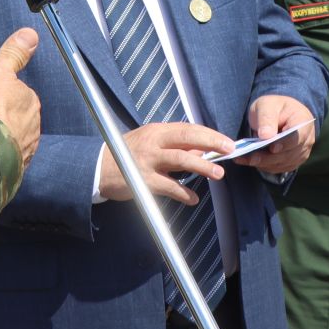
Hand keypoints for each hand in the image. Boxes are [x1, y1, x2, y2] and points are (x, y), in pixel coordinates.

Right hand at [0, 30, 40, 168]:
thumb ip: (13, 55)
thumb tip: (31, 33)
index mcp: (31, 101)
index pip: (20, 94)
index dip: (3, 96)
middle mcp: (35, 124)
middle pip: (19, 117)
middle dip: (6, 118)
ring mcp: (27, 147)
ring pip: (16, 138)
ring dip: (5, 138)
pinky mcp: (18, 167)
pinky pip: (11, 158)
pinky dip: (2, 156)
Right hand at [97, 122, 231, 203]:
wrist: (99, 167)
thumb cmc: (127, 153)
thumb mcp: (151, 143)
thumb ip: (174, 146)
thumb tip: (202, 151)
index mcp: (158, 130)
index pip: (189, 129)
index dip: (210, 134)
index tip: (227, 142)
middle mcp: (154, 142)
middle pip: (188, 138)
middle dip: (211, 143)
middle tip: (229, 150)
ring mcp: (148, 160)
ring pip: (181, 159)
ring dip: (202, 167)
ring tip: (218, 174)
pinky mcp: (143, 180)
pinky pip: (169, 186)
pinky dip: (184, 194)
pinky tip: (193, 199)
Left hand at [238, 95, 315, 174]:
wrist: (277, 114)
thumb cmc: (273, 108)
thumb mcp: (267, 105)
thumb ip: (267, 118)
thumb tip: (265, 136)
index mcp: (303, 121)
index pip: (298, 135)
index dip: (286, 143)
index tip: (272, 147)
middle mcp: (306, 139)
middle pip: (289, 153)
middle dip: (270, 157)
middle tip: (252, 157)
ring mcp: (300, 152)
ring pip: (283, 163)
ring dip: (264, 163)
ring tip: (246, 159)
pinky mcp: (291, 162)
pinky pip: (279, 167)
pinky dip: (264, 166)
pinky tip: (249, 161)